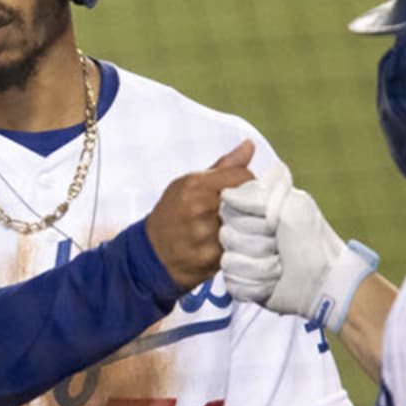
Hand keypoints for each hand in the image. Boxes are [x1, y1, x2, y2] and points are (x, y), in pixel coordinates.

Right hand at [146, 140, 255, 290]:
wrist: (151, 252)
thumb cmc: (173, 213)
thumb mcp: (190, 184)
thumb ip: (224, 167)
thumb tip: (249, 145)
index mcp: (195, 186)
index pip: (245, 177)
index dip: (251, 183)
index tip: (246, 191)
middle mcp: (199, 209)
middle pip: (250, 202)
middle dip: (254, 206)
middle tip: (250, 211)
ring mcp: (205, 236)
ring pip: (250, 228)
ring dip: (252, 228)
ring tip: (244, 228)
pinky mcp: (211, 260)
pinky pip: (242, 250)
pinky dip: (245, 247)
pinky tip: (237, 245)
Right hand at [219, 163, 378, 331]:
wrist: (324, 281)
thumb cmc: (311, 241)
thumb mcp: (292, 205)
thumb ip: (257, 194)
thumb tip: (226, 194)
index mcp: (253, 211)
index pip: (228, 209)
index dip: (252, 219)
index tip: (275, 223)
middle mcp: (243, 233)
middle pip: (227, 236)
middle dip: (258, 243)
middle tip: (280, 246)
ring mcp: (240, 259)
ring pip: (229, 261)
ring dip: (261, 266)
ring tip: (280, 266)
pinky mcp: (240, 283)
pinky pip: (233, 283)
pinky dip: (257, 285)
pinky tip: (273, 283)